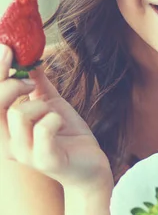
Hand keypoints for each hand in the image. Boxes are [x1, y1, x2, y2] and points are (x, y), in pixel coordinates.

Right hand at [0, 44, 111, 188]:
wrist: (92, 166)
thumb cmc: (69, 136)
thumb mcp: (51, 103)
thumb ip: (37, 82)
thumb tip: (28, 56)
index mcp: (5, 129)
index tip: (7, 48)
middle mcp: (8, 144)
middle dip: (10, 83)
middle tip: (32, 84)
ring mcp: (26, 155)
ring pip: (18, 115)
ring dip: (40, 106)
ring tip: (52, 114)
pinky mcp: (45, 161)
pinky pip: (43, 129)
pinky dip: (54, 119)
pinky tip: (61, 124)